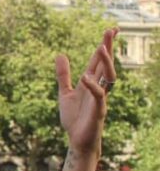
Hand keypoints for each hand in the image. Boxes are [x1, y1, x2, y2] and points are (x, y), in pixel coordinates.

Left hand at [55, 28, 117, 156]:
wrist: (77, 141)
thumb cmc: (74, 118)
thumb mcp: (65, 93)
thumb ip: (63, 75)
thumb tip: (60, 54)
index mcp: (90, 82)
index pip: (98, 61)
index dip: (103, 45)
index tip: (110, 29)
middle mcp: (98, 87)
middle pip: (106, 64)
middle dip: (108, 48)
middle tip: (110, 31)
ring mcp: (100, 98)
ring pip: (108, 77)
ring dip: (105, 62)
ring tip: (101, 48)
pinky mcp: (99, 110)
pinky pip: (99, 95)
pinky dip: (93, 86)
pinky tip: (85, 78)